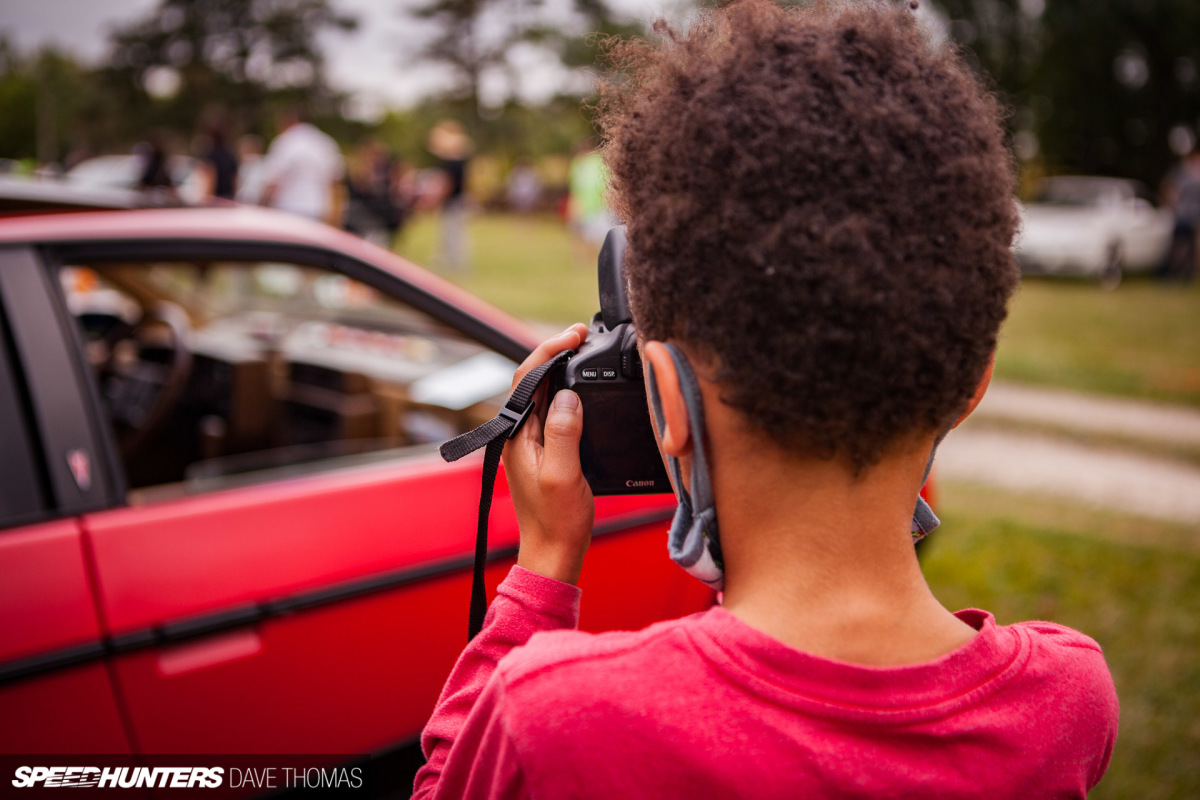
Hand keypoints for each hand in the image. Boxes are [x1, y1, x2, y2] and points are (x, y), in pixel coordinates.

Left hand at [503, 323, 594, 584]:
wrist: (554, 553)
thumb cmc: (556, 521)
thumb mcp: (562, 474)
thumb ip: (563, 432)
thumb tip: (567, 395)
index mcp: (517, 435)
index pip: (527, 377)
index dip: (549, 350)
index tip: (575, 336)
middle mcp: (519, 434)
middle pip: (534, 380)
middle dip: (557, 353)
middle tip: (584, 337)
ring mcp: (531, 443)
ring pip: (544, 394)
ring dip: (563, 371)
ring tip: (585, 354)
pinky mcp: (545, 451)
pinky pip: (554, 412)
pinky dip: (569, 393)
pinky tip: (586, 391)